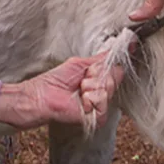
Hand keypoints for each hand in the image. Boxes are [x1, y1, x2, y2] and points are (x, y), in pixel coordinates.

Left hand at [0, 52, 122, 131]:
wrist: (39, 97)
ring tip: (79, 91)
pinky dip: (91, 99)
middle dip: (97, 75)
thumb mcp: (80, 64)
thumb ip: (102, 58)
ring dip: (91, 87)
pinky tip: (81, 102)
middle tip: (82, 80)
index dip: (110, 65)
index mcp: (99, 80)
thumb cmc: (54, 81)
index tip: (98, 65)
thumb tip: (124, 45)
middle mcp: (101, 93)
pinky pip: (104, 104)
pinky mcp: (96, 118)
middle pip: (115, 78)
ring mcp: (99, 106)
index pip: (117, 69)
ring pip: (109, 90)